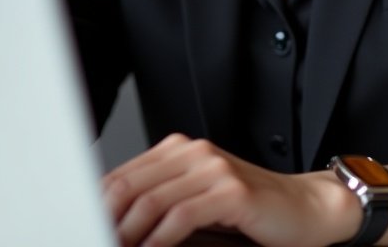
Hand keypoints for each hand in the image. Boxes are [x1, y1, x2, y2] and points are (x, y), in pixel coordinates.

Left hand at [103, 135, 359, 246]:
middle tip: (94, 239)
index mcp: (180, 150)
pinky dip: (159, 240)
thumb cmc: (251, 212)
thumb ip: (161, 206)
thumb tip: (116, 228)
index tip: (83, 227)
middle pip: (131, 185)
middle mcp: (193, 152)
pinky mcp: (231, 190)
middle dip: (108, 221)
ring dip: (128, 234)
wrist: (304, 209)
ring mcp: (213, 167)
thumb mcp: (198, 203)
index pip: (123, 175)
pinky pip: (182, 216)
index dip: (98, 207)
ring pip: (152, 200)